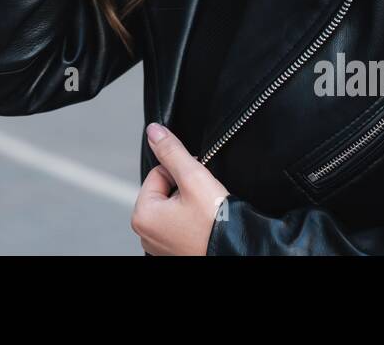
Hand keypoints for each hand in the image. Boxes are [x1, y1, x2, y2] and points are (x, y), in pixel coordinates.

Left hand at [131, 122, 231, 255]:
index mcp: (142, 216)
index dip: (182, 173)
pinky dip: (192, 222)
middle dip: (185, 190)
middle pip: (164, 191)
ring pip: (174, 208)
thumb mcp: (193, 179)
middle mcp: (145, 234)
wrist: (240, 252)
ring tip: (205, 215)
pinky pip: (180, 226)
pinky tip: (204, 226)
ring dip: (189, 206)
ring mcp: (159, 246)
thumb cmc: (216, 225)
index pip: (158, 173)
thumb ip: (172, 152)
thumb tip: (154, 132)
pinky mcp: (174, 252)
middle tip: (204, 202)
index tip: (198, 185)